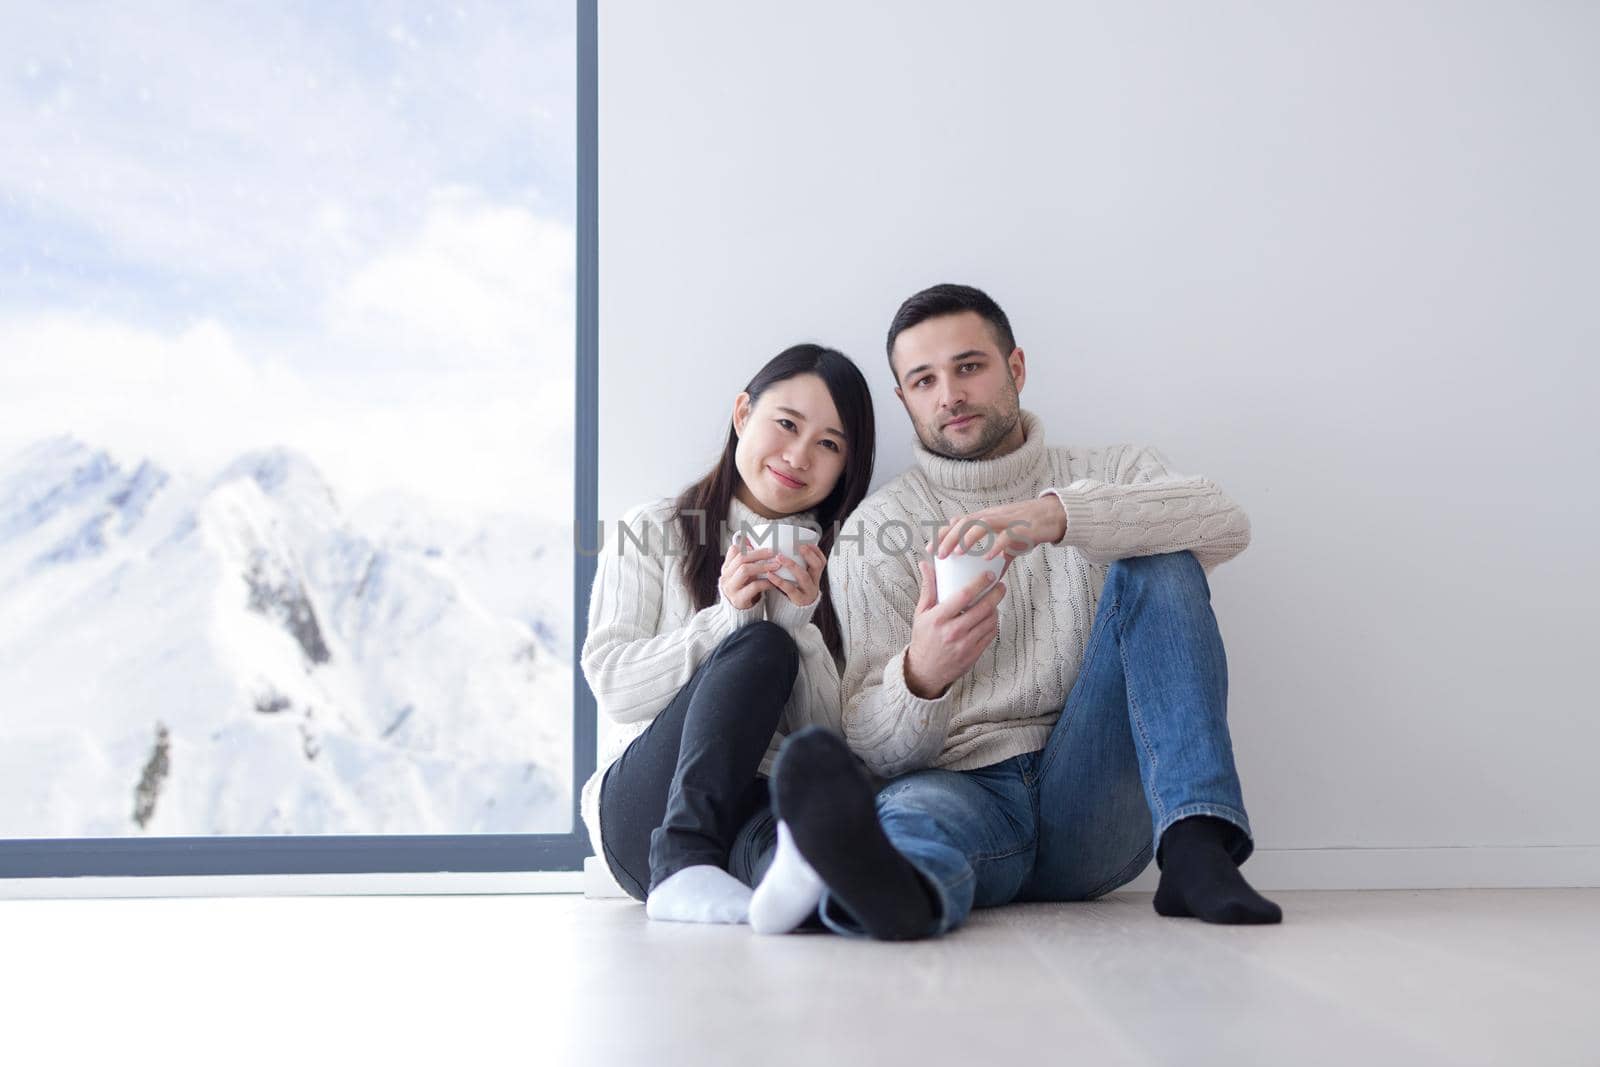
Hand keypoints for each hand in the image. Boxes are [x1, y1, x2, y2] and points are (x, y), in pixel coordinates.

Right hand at [719, 540, 779, 610]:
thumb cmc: (744, 590)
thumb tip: (755, 541)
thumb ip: (747, 561)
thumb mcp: (743, 574)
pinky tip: (774, 582)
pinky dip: (766, 582)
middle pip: (741, 558)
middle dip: (759, 554)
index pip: (734, 550)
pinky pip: (754, 586)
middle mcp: (726, 576)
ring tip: (776, 565)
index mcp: (727, 568)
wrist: (739, 613)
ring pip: (745, 570)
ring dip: (763, 566)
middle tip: (773, 552)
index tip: (764, 544)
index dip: (748, 546)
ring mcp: (731, 588)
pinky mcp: (739, 599)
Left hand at [764, 542, 824, 607]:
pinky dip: (779, 580)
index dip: (816, 551)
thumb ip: (793, 564)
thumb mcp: (797, 578)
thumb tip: (777, 545)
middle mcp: (814, 583)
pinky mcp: (798, 600)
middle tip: (797, 546)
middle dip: (808, 554)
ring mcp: (807, 592)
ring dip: (791, 565)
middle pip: (817, 566)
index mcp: (815, 576)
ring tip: (779, 557)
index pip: (821, 561)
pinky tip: (770, 574)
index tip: (806, 542)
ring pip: (803, 577)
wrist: (793, 614)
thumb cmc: (793, 590)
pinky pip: (790, 589)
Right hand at [903, 559, 1006, 699]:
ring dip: (996, 608)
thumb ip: (928, 588)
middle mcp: (953, 632)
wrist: (925, 670)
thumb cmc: (924, 638)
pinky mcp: (974, 654)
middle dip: (996, 594)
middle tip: (1000, 585)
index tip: (989, 575)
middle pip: (983, 608)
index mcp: (938, 619)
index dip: (980, 583)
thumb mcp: (921, 613)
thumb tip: (926, 564)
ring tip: (995, 601)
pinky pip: (991, 634)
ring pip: (989, 621)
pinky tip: (991, 616)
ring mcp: (965, 644)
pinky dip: (994, 623)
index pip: (964, 596)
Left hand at [930, 496, 1066, 564]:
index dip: (942, 534)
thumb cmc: (1028, 528)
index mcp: (986, 518)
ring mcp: (1007, 521)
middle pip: (965, 522)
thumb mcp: (1006, 539)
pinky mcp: (1022, 528)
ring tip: (958, 553)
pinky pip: (1006, 536)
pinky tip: (987, 558)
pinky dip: (996, 546)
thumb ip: (995, 554)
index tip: (930, 549)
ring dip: (968, 538)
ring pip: (982, 524)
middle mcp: (993, 516)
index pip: (958, 522)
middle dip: (949, 537)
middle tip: (939, 554)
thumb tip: (987, 576)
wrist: (1053, 516)